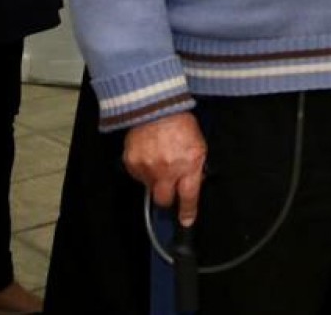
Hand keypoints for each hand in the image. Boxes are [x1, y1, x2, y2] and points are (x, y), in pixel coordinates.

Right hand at [124, 112, 207, 226]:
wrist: (155, 109)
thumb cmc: (180, 124)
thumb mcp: (199, 145)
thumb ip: (197, 166)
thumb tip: (196, 182)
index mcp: (188, 164)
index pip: (189, 197)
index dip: (187, 211)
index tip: (186, 220)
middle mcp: (167, 170)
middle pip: (164, 201)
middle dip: (168, 199)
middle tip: (170, 190)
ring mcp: (148, 168)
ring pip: (150, 188)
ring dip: (156, 181)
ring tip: (161, 162)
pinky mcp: (132, 164)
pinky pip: (138, 177)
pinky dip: (144, 171)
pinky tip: (150, 157)